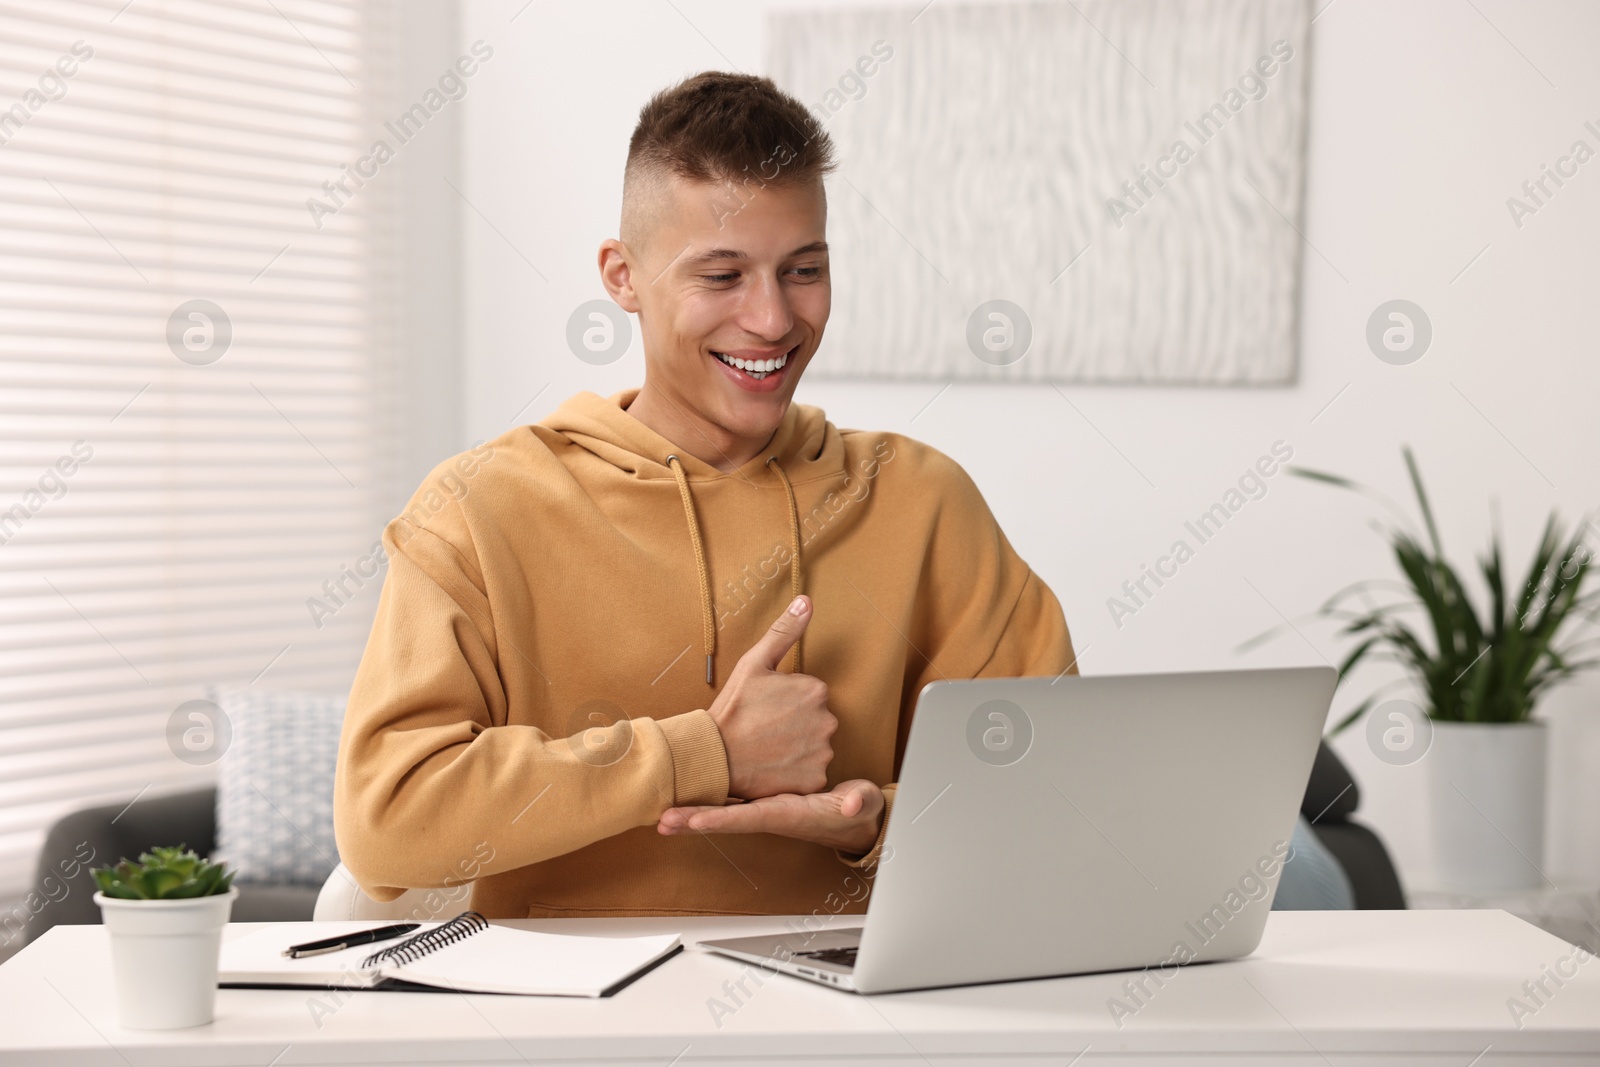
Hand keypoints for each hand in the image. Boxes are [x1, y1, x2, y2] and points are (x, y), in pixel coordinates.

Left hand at [658, 779, 884, 854]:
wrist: (857, 820)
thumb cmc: (859, 810)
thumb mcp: (864, 803)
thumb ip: (859, 802)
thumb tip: (850, 804)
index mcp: (791, 814)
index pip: (751, 818)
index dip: (721, 819)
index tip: (693, 821)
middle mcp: (772, 814)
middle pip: (726, 820)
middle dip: (693, 821)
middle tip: (662, 820)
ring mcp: (766, 809)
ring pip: (724, 812)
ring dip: (694, 813)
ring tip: (663, 812)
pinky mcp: (765, 802)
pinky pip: (732, 803)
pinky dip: (709, 803)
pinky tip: (689, 796)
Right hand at [708, 595, 836, 798]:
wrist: (714, 754)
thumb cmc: (733, 708)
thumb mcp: (754, 663)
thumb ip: (785, 631)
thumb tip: (806, 601)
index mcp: (816, 690)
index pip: (810, 695)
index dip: (786, 701)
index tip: (765, 708)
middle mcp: (827, 721)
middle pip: (816, 720)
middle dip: (796, 724)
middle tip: (765, 728)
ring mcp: (822, 753)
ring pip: (815, 747)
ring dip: (797, 748)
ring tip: (767, 747)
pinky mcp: (814, 780)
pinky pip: (811, 773)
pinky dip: (796, 771)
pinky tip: (774, 765)